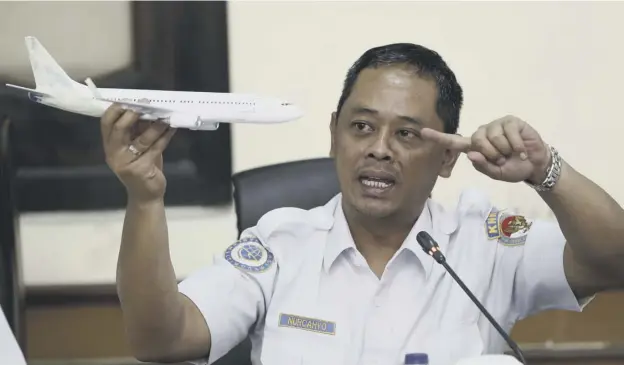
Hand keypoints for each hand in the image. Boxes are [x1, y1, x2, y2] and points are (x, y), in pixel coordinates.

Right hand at [101, 104, 176, 201]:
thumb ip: (137, 131)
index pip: (106, 123)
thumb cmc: (142, 168)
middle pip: (119, 129)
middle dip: (133, 114)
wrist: (146, 196)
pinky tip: (172, 129)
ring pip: (141, 139)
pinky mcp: (141, 169)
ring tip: (166, 117)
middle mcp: (114, 154)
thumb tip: (147, 109)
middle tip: (147, 104)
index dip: (116, 110)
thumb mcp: (136, 148)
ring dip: (156, 126)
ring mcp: (126, 163)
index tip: (130, 100)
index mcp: (109, 146)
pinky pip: (155, 149)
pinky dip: (165, 137)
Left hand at [421, 115, 550, 182]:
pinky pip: (508, 134)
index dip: (438, 138)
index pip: (454, 142)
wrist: (535, 165)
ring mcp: (496, 125)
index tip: (422, 132)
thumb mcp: (497, 174)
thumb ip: (483, 166)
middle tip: (503, 160)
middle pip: (477, 142)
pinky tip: (521, 150)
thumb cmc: (513, 168)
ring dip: (505, 151)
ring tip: (512, 154)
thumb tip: (471, 154)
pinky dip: (516, 146)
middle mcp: (482, 133)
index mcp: (475, 147)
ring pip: (493, 138)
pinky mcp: (510, 121)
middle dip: (492, 155)